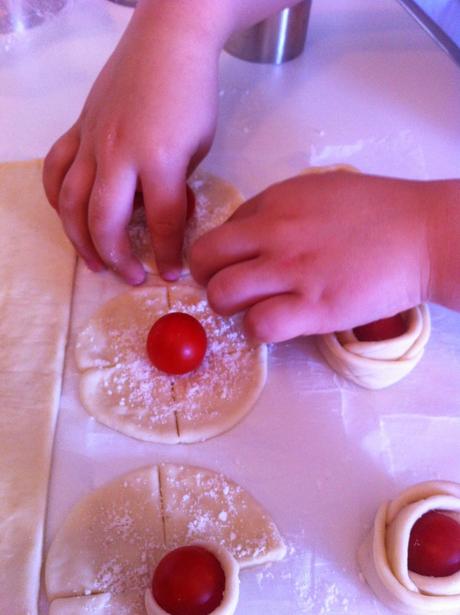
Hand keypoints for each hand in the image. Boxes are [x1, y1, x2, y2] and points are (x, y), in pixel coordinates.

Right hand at [43, 1, 222, 282]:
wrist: (167, 43)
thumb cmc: (192, 95)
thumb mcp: (199, 146)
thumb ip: (178, 186)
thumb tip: (161, 215)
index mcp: (160, 159)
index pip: (163, 222)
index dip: (167, 255)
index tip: (172, 275)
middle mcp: (118, 153)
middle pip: (105, 220)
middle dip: (117, 258)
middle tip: (131, 277)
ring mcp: (92, 141)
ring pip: (70, 201)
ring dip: (79, 239)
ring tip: (94, 263)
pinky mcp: (78, 130)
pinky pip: (56, 169)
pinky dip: (56, 198)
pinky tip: (68, 216)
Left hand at [190, 171, 431, 341]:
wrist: (423, 233)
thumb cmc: (377, 210)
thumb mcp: (318, 190)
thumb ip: (279, 209)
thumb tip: (249, 233)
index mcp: (275, 201)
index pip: (220, 231)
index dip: (226, 252)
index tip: (242, 263)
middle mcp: (274, 233)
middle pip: (204, 260)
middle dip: (208, 278)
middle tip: (230, 287)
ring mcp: (292, 271)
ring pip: (222, 295)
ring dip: (229, 307)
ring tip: (252, 307)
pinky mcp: (313, 308)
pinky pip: (259, 325)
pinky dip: (259, 329)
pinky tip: (277, 323)